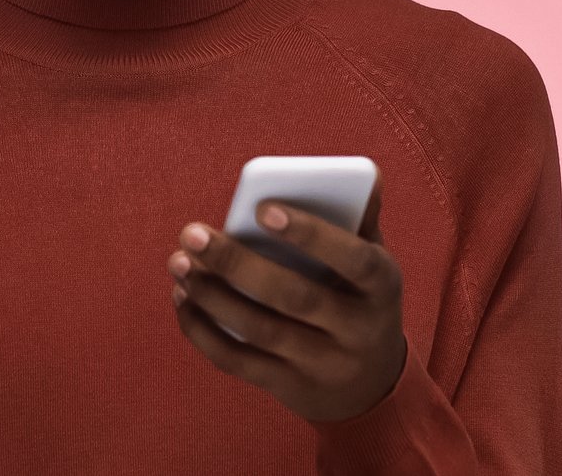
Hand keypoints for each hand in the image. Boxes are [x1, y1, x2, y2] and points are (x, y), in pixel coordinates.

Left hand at [166, 180, 405, 422]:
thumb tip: (368, 174)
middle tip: (192, 233)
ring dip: (210, 294)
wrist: (370, 386)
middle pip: (293, 296)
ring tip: (178, 262)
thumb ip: (360, 221)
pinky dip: (203, 330)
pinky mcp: (289, 388)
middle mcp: (358, 331)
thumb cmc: (360, 300)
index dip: (310, 234)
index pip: (354, 260)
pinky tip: (183, 298)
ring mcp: (323, 365)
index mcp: (382, 288)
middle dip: (235, 263)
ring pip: (259, 330)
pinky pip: (238, 362)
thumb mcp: (374, 265)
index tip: (261, 208)